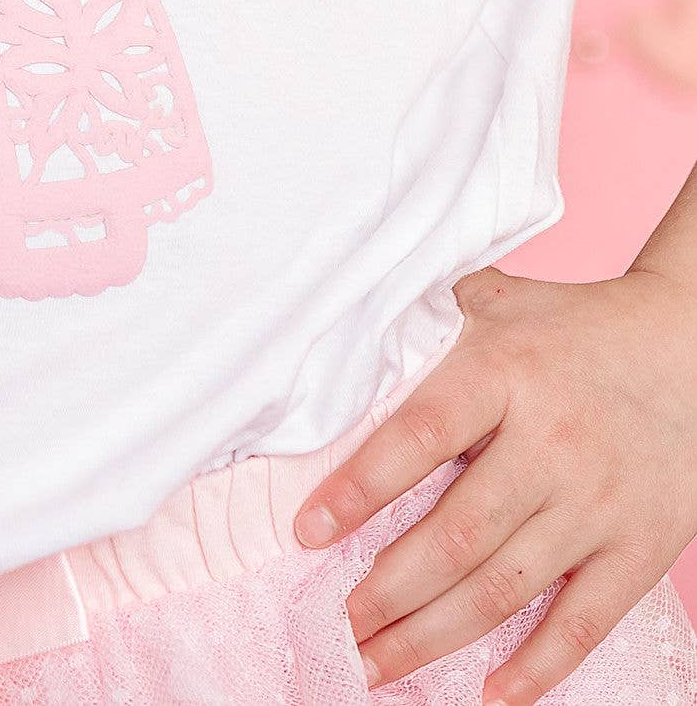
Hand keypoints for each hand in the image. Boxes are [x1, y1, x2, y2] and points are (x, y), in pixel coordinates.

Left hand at [293, 265, 696, 703]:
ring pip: (507, 586)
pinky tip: (490, 693)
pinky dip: (539, 666)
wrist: (688, 345)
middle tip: (340, 622)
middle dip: (389, 590)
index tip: (308, 532)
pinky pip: (586, 619)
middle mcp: (552, 444)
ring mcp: (600, 502)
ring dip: (435, 634)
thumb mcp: (494, 300)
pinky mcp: (643, 546)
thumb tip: (336, 331)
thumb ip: (423, 320)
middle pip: (458, 534)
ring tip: (378, 662)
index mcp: (503, 375)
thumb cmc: (570, 324)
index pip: (418, 439)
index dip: (359, 489)